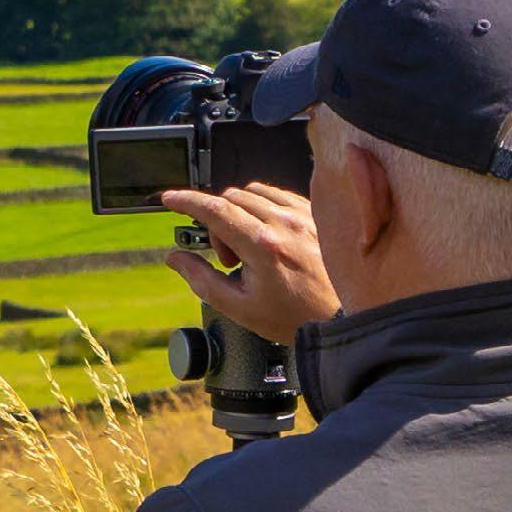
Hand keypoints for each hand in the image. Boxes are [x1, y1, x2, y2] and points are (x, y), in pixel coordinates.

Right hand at [163, 180, 339, 343]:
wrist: (340, 319)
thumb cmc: (294, 317)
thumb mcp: (239, 308)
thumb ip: (201, 280)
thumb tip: (176, 258)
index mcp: (262, 246)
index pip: (214, 210)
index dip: (186, 201)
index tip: (170, 199)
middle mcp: (284, 224)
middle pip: (231, 198)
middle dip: (217, 222)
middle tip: (228, 257)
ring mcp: (303, 216)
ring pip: (254, 193)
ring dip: (240, 212)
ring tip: (250, 248)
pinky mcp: (315, 214)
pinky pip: (278, 195)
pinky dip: (263, 208)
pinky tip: (267, 235)